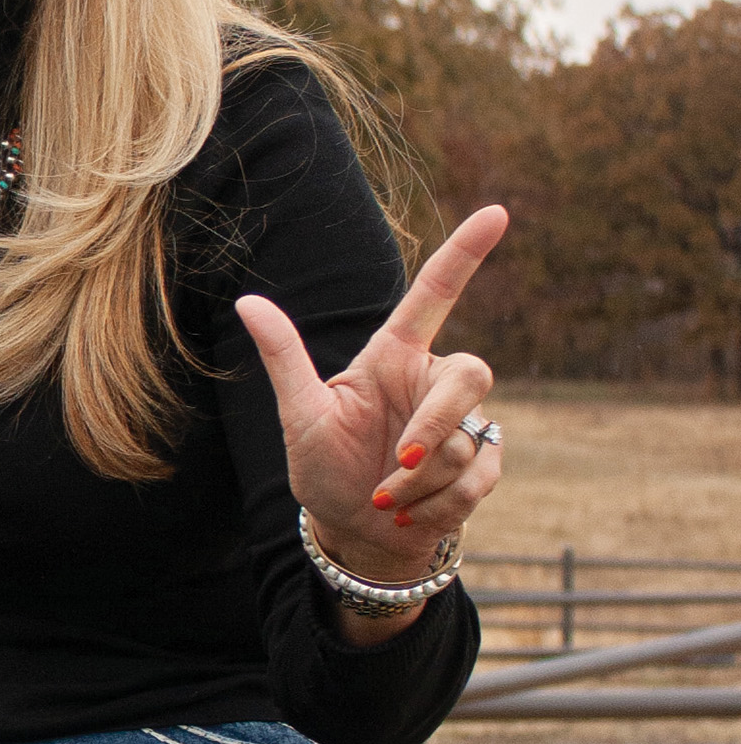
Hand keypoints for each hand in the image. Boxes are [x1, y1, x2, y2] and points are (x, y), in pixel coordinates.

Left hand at [236, 206, 508, 583]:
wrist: (355, 532)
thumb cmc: (324, 467)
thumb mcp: (300, 414)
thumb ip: (284, 357)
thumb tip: (246, 301)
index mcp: (393, 357)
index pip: (435, 296)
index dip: (465, 253)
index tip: (496, 211)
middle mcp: (433, 381)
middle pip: (471, 374)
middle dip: (437, 423)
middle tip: (401, 460)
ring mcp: (464, 422)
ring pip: (467, 438)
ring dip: (421, 480)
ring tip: (385, 496)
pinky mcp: (484, 462)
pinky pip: (480, 475)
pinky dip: (440, 503)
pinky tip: (411, 513)